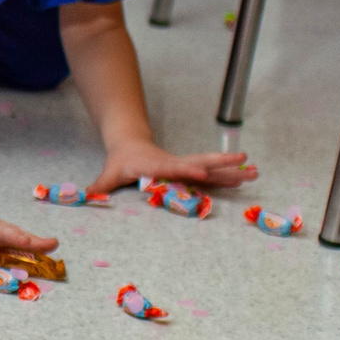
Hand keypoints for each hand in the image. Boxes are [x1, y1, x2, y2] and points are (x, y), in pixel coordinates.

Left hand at [89, 139, 253, 195]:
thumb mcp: (109, 173)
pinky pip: (211, 174)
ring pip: (211, 167)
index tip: (200, 170)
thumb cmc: (120, 160)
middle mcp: (175, 163)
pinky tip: (245, 178)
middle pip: (201, 162)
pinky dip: (227, 176)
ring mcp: (185, 165)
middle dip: (222, 163)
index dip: (185, 169)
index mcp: (156, 164)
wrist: (130, 143)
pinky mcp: (189, 170)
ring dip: (232, 170)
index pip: (173, 167)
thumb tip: (84, 196)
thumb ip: (99, 185)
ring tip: (255, 171)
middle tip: (245, 162)